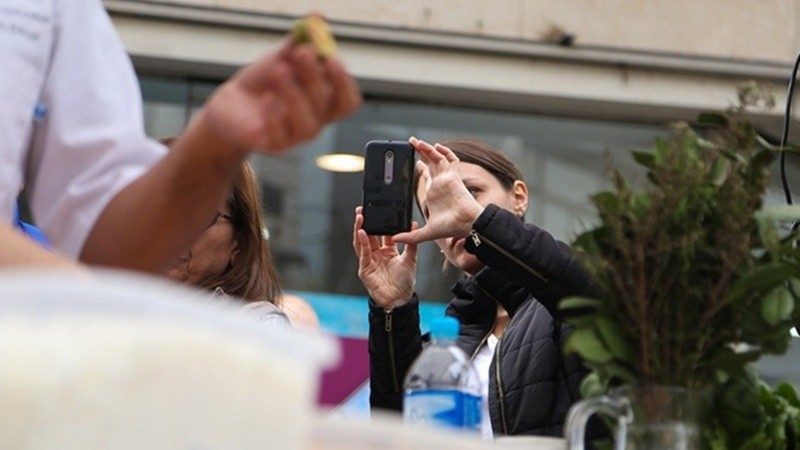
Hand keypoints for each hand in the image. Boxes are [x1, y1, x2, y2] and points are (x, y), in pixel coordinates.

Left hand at [198, 38, 361, 154]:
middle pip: (326, 105)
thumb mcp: (282, 57)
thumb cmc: (263, 82)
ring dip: (295, 95)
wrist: (231, 103)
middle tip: (301, 53)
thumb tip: (319, 16)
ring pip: (308, 124)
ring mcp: (296, 136)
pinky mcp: (274, 145)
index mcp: (324, 100)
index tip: (331, 59)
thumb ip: (301, 40)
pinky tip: (265, 100)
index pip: (347, 100)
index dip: (343, 83)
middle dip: (314, 77)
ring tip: (278, 72)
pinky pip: (281, 137)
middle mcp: (315, 120)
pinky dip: (275, 116)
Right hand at [352, 206, 416, 308]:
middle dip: (364, 222)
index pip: (380, 233)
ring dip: (359, 229)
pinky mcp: (364, 269)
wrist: (400, 299)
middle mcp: (376, 255)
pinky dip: (362, 243)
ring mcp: (369, 261)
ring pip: (362, 242)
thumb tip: (414, 225)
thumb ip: (411, 243)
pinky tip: (362, 233)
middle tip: (362, 209)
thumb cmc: (404, 282)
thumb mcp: (410, 259)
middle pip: (368, 235)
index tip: (378, 210)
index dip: (378, 222)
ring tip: (359, 217)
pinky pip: (363, 254)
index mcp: (387, 251)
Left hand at [392, 137, 482, 244]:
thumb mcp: (426, 233)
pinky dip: (446, 152)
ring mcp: (447, 179)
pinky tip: (437, 146)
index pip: (426, 176)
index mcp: (434, 194)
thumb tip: (395, 239)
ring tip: (416, 142)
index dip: (418, 168)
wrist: (466, 225)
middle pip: (430, 163)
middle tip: (411, 143)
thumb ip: (411, 236)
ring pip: (437, 159)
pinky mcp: (454, 176)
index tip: (409, 162)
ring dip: (427, 149)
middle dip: (421, 153)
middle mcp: (440, 184)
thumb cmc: (452, 228)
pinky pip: (451, 160)